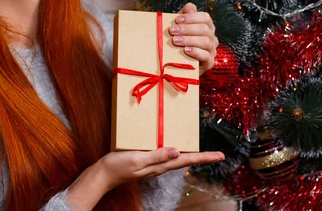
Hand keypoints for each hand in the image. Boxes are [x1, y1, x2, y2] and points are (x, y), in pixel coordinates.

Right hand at [66, 148, 224, 210]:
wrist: (102, 175)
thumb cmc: (118, 166)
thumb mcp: (137, 158)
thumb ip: (157, 155)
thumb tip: (178, 152)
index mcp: (160, 165)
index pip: (186, 159)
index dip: (203, 157)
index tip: (219, 156)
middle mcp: (159, 166)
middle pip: (185, 160)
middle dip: (201, 157)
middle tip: (217, 154)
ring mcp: (153, 165)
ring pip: (176, 159)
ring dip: (190, 154)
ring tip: (202, 152)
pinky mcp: (146, 161)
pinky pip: (165, 156)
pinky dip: (175, 151)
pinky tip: (174, 147)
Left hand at [170, 3, 217, 75]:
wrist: (178, 64)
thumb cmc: (179, 43)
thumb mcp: (180, 27)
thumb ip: (184, 15)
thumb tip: (190, 7)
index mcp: (207, 27)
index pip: (205, 17)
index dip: (191, 17)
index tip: (177, 20)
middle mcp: (212, 38)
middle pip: (205, 29)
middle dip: (187, 29)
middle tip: (172, 30)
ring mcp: (212, 50)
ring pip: (205, 41)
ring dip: (189, 39)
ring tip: (175, 41)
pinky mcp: (209, 63)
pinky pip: (206, 56)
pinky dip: (195, 52)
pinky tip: (185, 50)